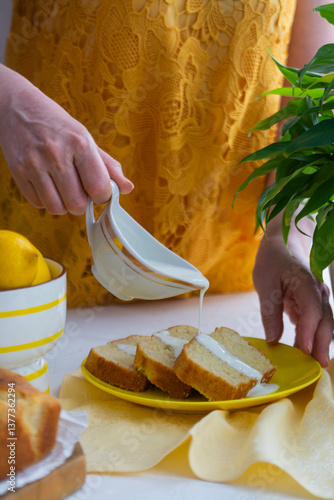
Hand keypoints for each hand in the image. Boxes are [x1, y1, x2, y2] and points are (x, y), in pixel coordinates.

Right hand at [0, 65, 132, 214]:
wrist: (17, 107)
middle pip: (77, 204)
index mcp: (79, 143)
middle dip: (82, 203)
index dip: (102, 196)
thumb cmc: (56, 124)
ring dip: (63, 205)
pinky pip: (37, 204)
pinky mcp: (18, 172)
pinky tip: (47, 185)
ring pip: (56, 208)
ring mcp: (34, 164)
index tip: (99, 191)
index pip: (99, 188)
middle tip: (79, 190)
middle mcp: (56, 153)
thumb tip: (127, 188)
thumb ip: (107, 165)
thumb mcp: (85, 138)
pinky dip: (45, 200)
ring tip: (63, 189)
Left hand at [253, 234, 332, 367]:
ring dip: (319, 343)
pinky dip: (311, 337)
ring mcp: (318, 297)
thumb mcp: (265, 283)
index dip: (309, 332)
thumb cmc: (273, 260)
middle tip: (315, 366)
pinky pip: (316, 322)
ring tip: (311, 364)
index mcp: (305, 282)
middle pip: (325, 320)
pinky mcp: (313, 304)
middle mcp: (317, 291)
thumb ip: (270, 312)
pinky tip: (303, 351)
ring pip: (324, 323)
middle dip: (321, 344)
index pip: (312, 310)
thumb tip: (273, 340)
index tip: (303, 350)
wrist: (282, 243)